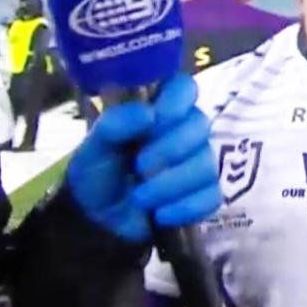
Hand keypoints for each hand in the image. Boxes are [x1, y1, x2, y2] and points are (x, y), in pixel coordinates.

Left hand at [65, 73, 220, 242]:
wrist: (97, 218)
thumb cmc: (98, 170)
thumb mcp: (95, 146)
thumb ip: (114, 124)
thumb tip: (148, 115)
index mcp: (158, 108)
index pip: (184, 88)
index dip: (176, 102)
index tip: (155, 119)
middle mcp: (184, 130)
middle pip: (200, 125)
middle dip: (169, 149)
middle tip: (139, 166)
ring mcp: (197, 162)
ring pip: (206, 165)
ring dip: (171, 184)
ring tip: (140, 198)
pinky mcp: (203, 195)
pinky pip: (211, 197)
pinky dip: (184, 208)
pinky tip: (159, 215)